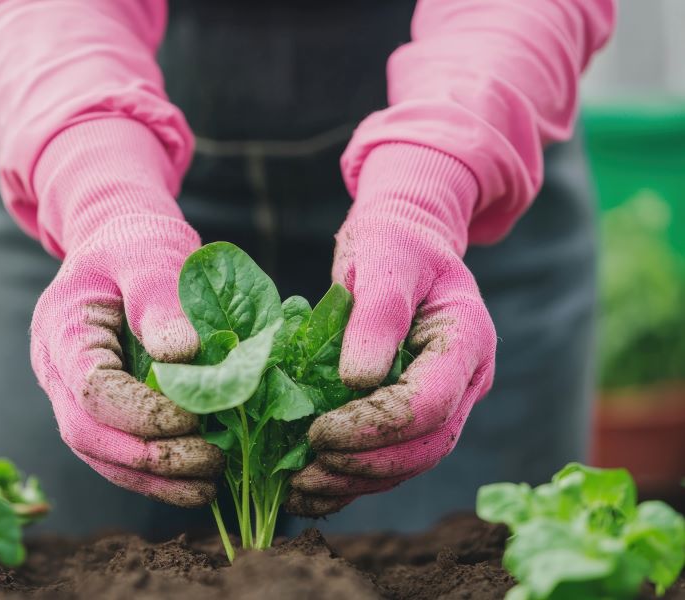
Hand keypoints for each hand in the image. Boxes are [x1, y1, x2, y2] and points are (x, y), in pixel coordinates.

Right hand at [31, 214, 223, 506]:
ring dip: (153, 478)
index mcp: (62, 328)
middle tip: (211, 461)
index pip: (91, 389)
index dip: (141, 413)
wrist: (119, 241)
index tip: (194, 418)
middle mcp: (56, 369)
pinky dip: (152, 475)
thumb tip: (183, 354)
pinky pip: (115, 452)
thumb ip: (160, 299)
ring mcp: (71, 392)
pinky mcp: (97, 407)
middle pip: (87, 433)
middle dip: (149, 457)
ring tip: (209, 485)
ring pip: (100, 454)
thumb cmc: (135, 241)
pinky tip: (195, 484)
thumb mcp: (150, 254)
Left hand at [287, 145, 496, 516]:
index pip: (429, 403)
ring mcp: (447, 399)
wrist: (403, 242)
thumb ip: (377, 314)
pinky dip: (355, 478)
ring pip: (411, 461)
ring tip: (301, 489)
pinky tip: (313, 489)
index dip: (375, 426)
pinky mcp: (417, 413)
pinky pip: (394, 458)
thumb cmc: (394, 242)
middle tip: (307, 471)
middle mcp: (466, 379)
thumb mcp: (384, 258)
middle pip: (426, 445)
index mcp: (467, 339)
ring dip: (357, 481)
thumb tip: (358, 380)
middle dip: (365, 465)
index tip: (320, 431)